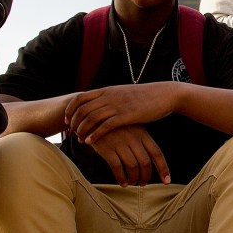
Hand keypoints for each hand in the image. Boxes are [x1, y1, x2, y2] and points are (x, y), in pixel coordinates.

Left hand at [66, 84, 181, 143]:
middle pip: (83, 109)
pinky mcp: (126, 116)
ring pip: (91, 118)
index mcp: (107, 90)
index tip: (68, 120)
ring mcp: (117, 105)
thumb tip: (101, 104)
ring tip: (79, 139)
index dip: (71, 109)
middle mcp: (109, 96)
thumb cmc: (145, 96)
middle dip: (74, 122)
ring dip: (83, 130)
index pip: (81, 98)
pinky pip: (105, 126)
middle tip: (71, 133)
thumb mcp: (124, 93)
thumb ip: (111, 97)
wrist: (164, 95)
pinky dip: (95, 134)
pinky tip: (91, 142)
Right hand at [85, 124, 171, 185]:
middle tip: (143, 183)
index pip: (157, 153)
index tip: (167, 181)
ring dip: (134, 179)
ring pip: (132, 167)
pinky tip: (122, 183)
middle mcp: (133, 139)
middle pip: (145, 163)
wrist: (94, 118)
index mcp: (142, 134)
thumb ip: (142, 143)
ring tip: (132, 183)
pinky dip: (121, 178)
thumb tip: (150, 163)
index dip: (163, 169)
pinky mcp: (107, 149)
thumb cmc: (117, 127)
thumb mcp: (133, 129)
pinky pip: (117, 168)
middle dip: (146, 176)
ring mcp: (120, 143)